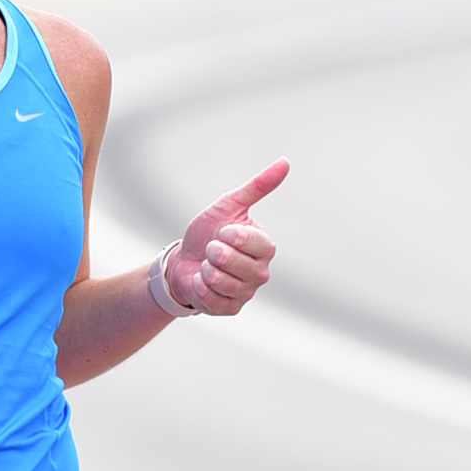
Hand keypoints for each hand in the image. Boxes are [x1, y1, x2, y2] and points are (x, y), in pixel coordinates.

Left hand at [169, 159, 287, 314]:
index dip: (228, 235)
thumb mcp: (230, 205)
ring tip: (207, 265)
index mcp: (265, 247)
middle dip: (212, 252)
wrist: (185, 261)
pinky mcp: (232, 308)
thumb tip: (285, 162)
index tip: (223, 232)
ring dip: (205, 270)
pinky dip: (199, 287)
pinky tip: (202, 281)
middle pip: (232, 262)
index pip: (248, 240)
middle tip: (212, 250)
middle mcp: (261, 271)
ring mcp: (247, 292)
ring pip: (220, 281)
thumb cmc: (209, 232)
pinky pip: (212, 299)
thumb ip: (257, 187)